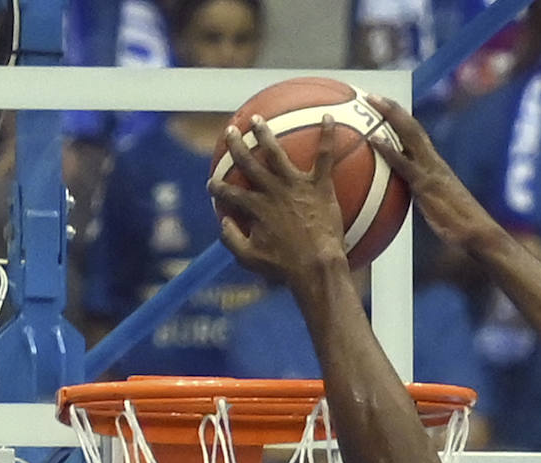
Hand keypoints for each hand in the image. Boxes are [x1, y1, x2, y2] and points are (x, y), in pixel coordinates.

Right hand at [208, 116, 347, 281]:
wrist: (316, 267)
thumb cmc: (285, 268)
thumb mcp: (250, 259)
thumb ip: (231, 241)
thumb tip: (222, 224)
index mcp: (256, 207)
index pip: (230, 194)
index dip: (218, 188)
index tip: (212, 183)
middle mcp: (272, 190)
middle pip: (249, 162)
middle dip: (237, 145)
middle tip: (231, 131)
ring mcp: (296, 185)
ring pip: (276, 152)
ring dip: (265, 134)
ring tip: (258, 119)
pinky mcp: (319, 186)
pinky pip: (325, 156)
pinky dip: (328, 135)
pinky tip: (328, 116)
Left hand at [366, 94, 495, 252]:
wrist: (479, 234)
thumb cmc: (462, 230)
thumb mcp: (439, 212)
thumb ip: (425, 202)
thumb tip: (413, 204)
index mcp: (436, 166)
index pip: (417, 137)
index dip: (401, 121)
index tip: (384, 108)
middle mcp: (434, 162)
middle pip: (411, 128)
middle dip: (392, 109)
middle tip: (371, 96)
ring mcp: (430, 171)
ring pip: (409, 134)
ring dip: (390, 115)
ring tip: (371, 101)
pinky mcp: (426, 184)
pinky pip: (404, 162)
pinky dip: (388, 149)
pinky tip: (372, 140)